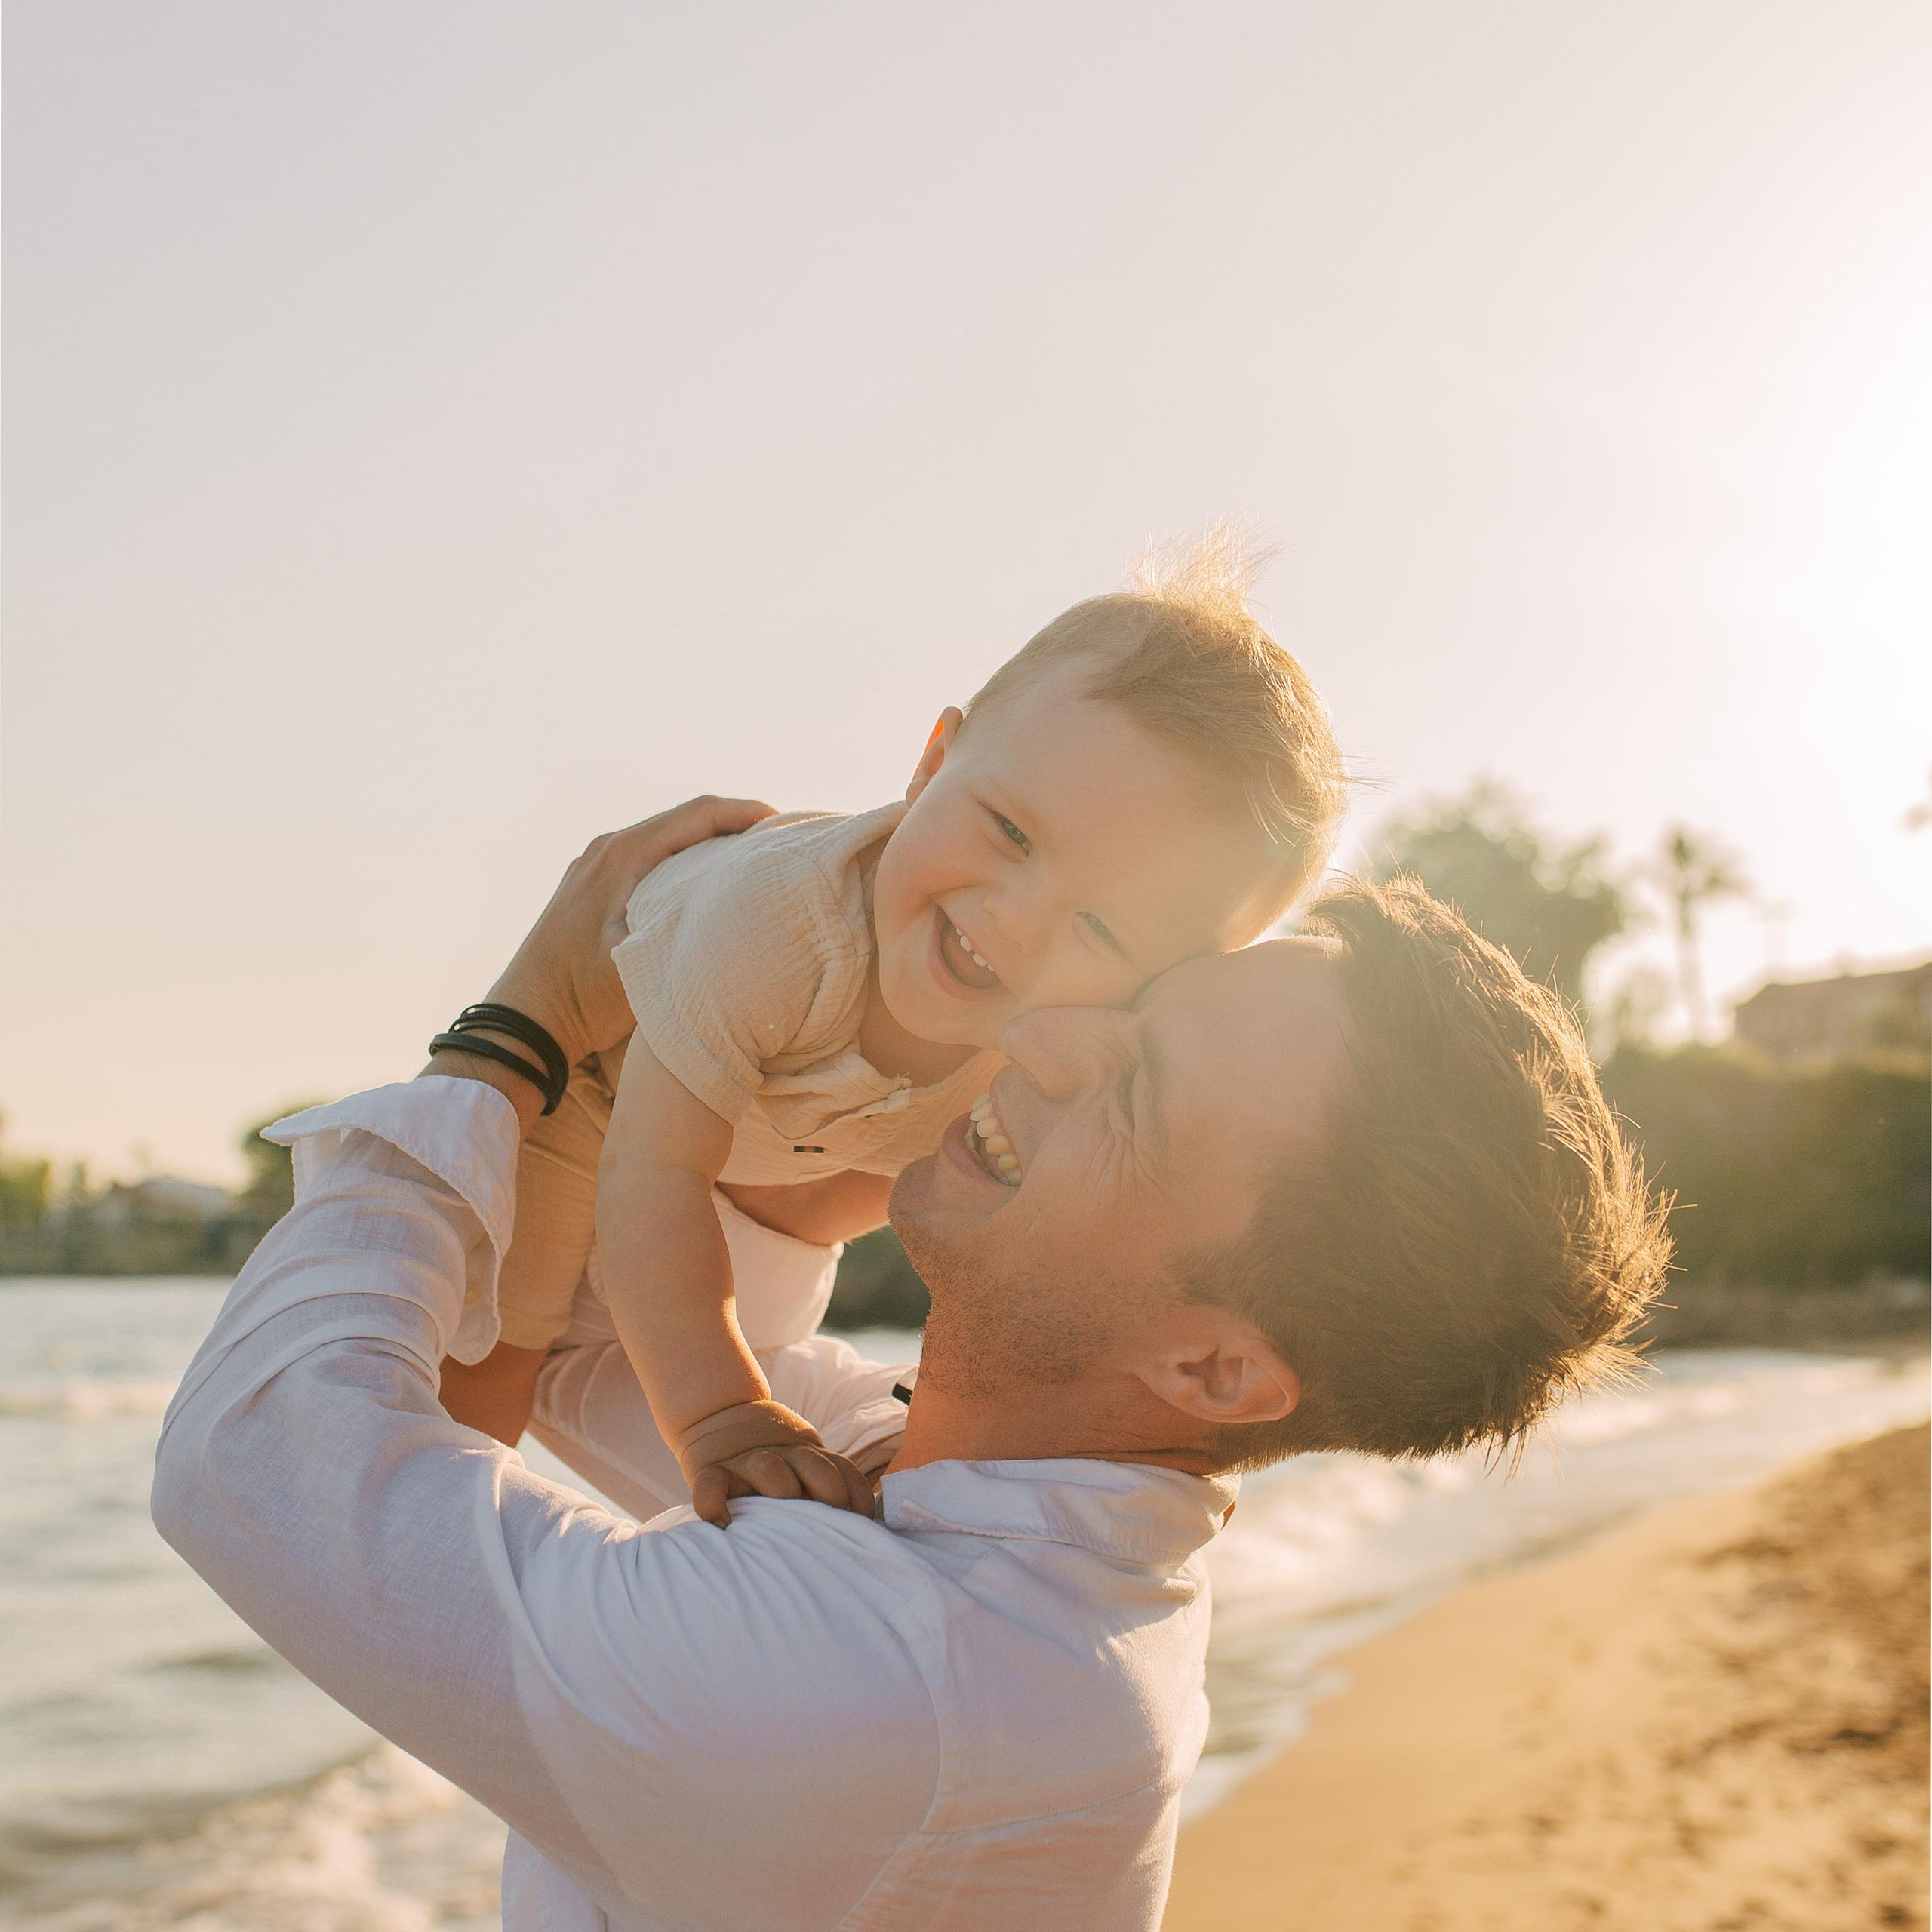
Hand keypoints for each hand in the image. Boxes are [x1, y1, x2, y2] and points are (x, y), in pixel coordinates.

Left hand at [486, 796, 772, 1069]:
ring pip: (667, 836)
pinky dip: (685, 859)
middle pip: (685, 819)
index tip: (784, 825)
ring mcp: (595, 864)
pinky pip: (649, 855)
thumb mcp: (641, 965)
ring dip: (710, 841)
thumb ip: (686, 932)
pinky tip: (707, 884)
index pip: (698, 814)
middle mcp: (606, 849)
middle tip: (779, 842)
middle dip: (736, 824)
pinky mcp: (591, 884)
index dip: (746, 813)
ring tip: (753, 859)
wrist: (526, 1017)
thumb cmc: (581, 996)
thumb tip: (742, 915)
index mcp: (622, 856)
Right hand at [676, 1399, 875, 1526]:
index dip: (857, 1498)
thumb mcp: (802, 1467)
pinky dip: (714, 1504)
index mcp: (809, 1458)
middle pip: (814, 1466)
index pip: (844, 1472)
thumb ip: (827, 1488)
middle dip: (830, 1493)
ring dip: (782, 1490)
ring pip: (770, 1470)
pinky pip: (711, 1487)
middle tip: (829, 1525)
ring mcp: (746, 1463)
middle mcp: (782, 1457)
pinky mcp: (711, 1471)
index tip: (861, 1523)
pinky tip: (722, 1525)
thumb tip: (862, 1534)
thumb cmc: (772, 1468)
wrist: (719, 1415)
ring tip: (781, 1523)